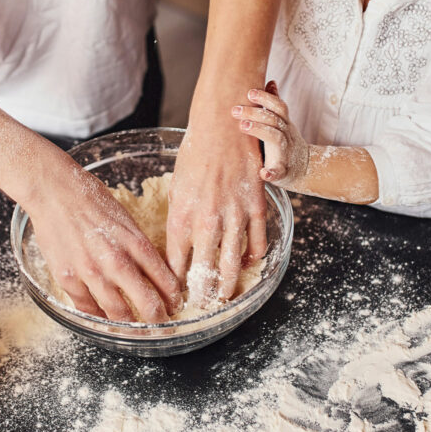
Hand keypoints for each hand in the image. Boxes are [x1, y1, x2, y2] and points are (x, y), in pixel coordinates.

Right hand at [26, 160, 181, 322]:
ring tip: (135, 330)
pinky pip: (88, 309)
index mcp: (136, 243)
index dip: (174, 300)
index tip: (175, 307)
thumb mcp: (125, 219)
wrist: (54, 191)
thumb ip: (138, 246)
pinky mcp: (69, 279)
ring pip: (119, 313)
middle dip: (159, 321)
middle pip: (148, 304)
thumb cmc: (90, 198)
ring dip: (130, 326)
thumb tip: (151, 270)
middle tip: (162, 327)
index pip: (166, 281)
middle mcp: (117, 261)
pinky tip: (106, 321)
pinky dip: (99, 319)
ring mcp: (92, 273)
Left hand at [167, 113, 266, 301]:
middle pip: (203, 271)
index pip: (175, 263)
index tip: (175, 294)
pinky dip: (251, 258)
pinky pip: (256, 243)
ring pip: (231, 264)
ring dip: (227, 285)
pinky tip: (245, 262)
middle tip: (201, 306)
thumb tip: (181, 243)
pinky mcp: (256, 208)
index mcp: (181, 216)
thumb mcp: (177, 187)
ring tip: (224, 298)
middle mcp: (206, 221)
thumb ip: (180, 218)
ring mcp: (234, 216)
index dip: (175, 282)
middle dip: (201, 294)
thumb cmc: (195, 153)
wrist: (223, 125)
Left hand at [234, 80, 308, 189]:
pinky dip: (270, 172)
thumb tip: (271, 82)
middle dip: (255, 113)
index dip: (265, 98)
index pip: (278, 106)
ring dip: (260, 131)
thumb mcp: (283, 122)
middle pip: (273, 119)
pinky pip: (278, 171)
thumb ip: (274, 105)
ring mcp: (285, 152)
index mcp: (284, 123)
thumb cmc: (286, 142)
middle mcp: (286, 135)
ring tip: (243, 126)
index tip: (249, 92)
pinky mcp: (282, 171)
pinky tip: (262, 173)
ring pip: (276, 138)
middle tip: (235, 110)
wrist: (304, 169)